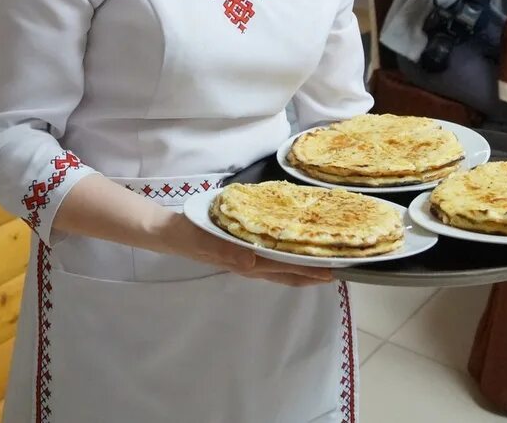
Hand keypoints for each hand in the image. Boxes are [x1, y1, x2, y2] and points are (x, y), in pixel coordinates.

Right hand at [159, 213, 332, 286]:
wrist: (168, 233)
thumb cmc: (188, 234)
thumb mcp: (204, 240)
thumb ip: (226, 251)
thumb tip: (252, 261)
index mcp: (244, 263)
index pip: (283, 268)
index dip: (307, 270)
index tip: (331, 270)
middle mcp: (249, 265)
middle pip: (287, 274)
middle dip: (311, 274)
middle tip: (338, 268)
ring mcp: (245, 260)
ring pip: (280, 269)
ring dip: (301, 268)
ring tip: (321, 261)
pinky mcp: (240, 251)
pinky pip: (270, 259)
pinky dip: (286, 257)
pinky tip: (291, 249)